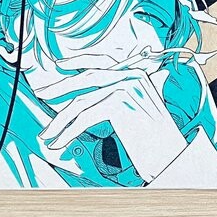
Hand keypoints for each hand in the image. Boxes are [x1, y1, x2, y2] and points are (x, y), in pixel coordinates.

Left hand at [35, 56, 186, 182]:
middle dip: (60, 87)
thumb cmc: (156, 139)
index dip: (79, 61)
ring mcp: (126, 88)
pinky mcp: (120, 104)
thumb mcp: (138, 110)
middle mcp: (132, 75)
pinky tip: (60, 141)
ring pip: (81, 102)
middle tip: (42, 95)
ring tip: (48, 133)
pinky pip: (85, 117)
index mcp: (136, 73)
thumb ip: (119, 97)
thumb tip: (88, 98)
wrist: (174, 156)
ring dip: (60, 121)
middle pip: (87, 78)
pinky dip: (68, 132)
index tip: (60, 65)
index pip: (102, 60)